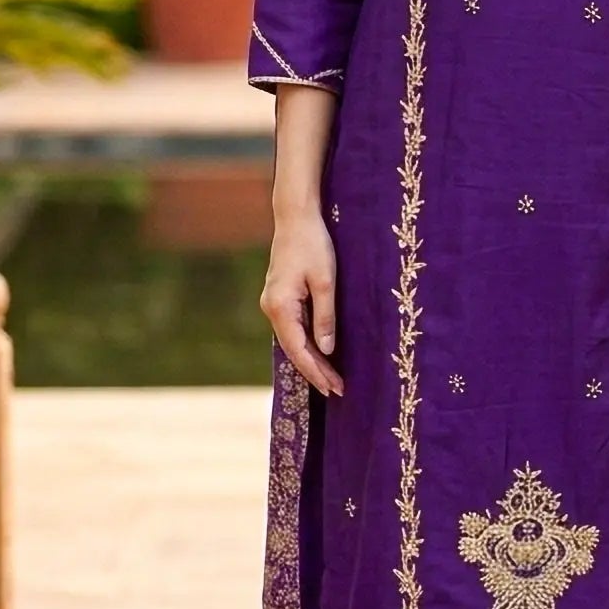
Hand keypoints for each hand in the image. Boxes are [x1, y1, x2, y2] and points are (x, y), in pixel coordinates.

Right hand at [261, 205, 343, 395]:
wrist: (296, 218)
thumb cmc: (313, 244)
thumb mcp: (326, 281)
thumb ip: (325, 316)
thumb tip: (327, 349)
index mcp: (279, 306)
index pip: (299, 349)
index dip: (316, 371)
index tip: (334, 387)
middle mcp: (270, 308)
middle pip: (293, 349)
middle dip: (315, 371)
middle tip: (337, 390)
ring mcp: (272, 303)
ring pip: (292, 341)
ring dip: (311, 360)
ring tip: (331, 379)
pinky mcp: (279, 298)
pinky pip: (292, 329)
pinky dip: (306, 344)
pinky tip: (319, 355)